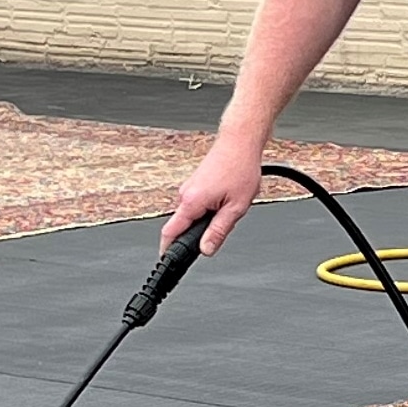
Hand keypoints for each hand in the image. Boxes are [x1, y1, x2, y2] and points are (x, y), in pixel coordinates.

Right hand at [163, 133, 265, 254]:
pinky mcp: (194, 185)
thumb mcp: (235, 207)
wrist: (239, 142)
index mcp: (192, 201)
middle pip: (182, 227)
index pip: (170, 233)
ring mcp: (188, 188)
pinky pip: (195, 205)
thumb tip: (206, 249)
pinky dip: (207, 209)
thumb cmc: (240, 168)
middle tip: (220, 229)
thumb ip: (219, 231)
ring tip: (229, 206)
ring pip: (191, 215)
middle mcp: (184, 194)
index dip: (167, 251)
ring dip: (206, 219)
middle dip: (198, 235)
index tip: (167, 263)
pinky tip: (225, 199)